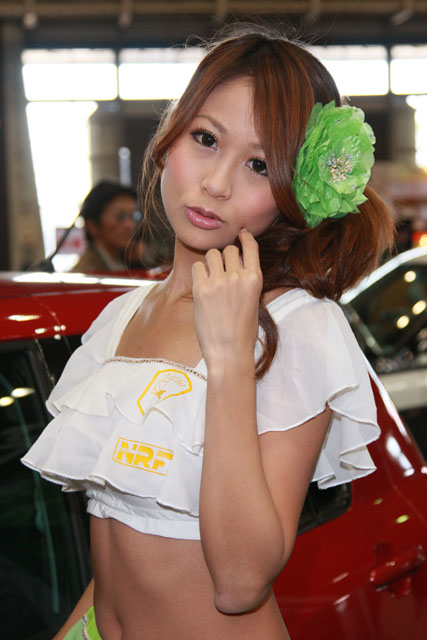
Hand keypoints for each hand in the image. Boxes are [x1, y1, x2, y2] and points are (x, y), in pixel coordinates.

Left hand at [192, 229, 262, 369]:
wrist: (229, 352)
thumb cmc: (243, 332)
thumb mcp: (254, 301)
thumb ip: (247, 280)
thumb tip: (239, 263)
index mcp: (255, 279)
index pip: (250, 246)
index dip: (244, 237)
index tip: (240, 234)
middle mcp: (237, 277)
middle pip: (228, 249)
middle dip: (225, 257)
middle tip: (222, 270)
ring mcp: (218, 282)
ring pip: (212, 254)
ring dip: (211, 262)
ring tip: (212, 278)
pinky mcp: (201, 289)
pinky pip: (197, 267)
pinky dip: (199, 273)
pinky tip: (202, 285)